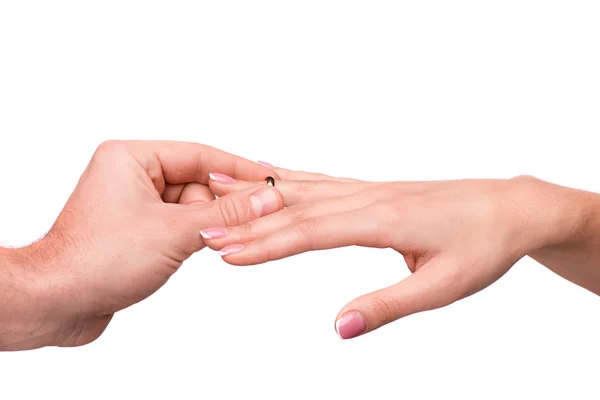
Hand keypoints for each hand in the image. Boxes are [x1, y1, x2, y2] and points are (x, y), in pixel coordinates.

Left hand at [2, 141, 283, 349]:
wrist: (58, 303)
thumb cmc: (96, 260)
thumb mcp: (175, 231)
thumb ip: (226, 213)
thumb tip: (266, 198)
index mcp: (132, 158)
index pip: (199, 155)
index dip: (238, 169)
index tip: (269, 180)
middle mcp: (131, 175)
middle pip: (198, 181)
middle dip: (221, 203)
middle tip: (255, 217)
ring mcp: (134, 204)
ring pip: (191, 206)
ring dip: (208, 224)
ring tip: (221, 241)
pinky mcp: (137, 230)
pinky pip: (179, 224)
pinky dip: (195, 236)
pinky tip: (207, 247)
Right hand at [202, 170, 580, 338]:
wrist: (509, 208)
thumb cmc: (481, 245)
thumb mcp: (443, 287)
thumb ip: (389, 306)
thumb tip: (338, 327)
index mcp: (384, 220)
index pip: (311, 232)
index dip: (267, 245)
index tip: (228, 254)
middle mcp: (368, 198)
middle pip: (297, 208)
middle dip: (248, 221)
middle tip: (203, 230)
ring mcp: (367, 190)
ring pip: (303, 189)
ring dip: (259, 194)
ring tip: (216, 186)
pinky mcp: (370, 191)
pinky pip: (319, 183)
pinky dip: (286, 181)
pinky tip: (267, 179)